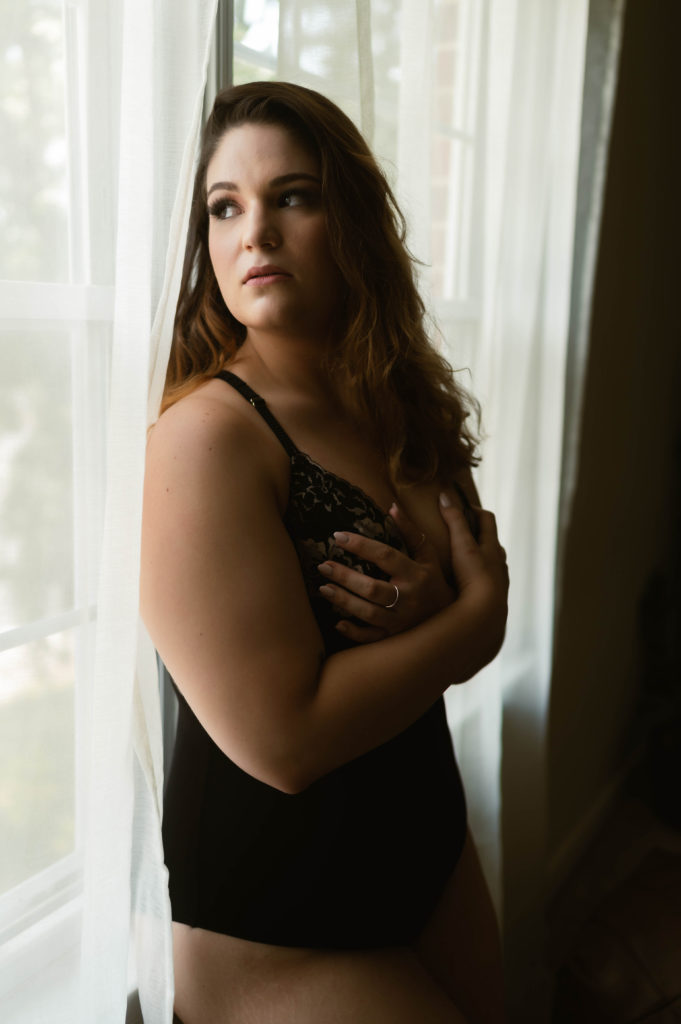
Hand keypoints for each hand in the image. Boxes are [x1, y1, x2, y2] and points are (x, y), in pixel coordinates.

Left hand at [317, 503, 454, 643]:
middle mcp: (408, 598)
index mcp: (416, 574)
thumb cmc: (435, 582)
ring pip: (367, 612)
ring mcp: (401, 620)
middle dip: (345, 576)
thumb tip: (392, 506)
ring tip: (323, 588)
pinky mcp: (395, 637)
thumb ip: (411, 531)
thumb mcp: (428, 555)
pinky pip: (372, 638)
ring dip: (343, 600)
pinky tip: (337, 623)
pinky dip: (354, 632)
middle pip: (371, 588)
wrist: (455, 621)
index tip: (338, 536)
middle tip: (323, 566)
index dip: (361, 545)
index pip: (385, 556)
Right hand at [438, 491, 508, 654]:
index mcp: (493, 547)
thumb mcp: (462, 545)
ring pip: (492, 566)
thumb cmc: (476, 576)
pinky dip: (478, 582)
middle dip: (478, 536)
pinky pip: (487, 586)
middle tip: (460, 534)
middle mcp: (499, 563)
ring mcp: (498, 583)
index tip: (459, 507)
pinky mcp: (493, 600)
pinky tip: (466, 589)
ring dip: (480, 561)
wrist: (486, 614)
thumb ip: (454, 521)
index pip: (487, 520)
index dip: (474, 510)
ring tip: (462, 563)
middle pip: (492, 543)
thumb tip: (444, 495)